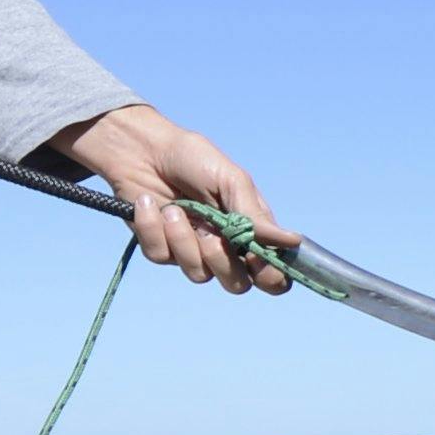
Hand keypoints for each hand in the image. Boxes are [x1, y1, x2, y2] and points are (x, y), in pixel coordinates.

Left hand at [53, 102, 294, 290]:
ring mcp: (191, 250)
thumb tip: (292, 241)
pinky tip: (148, 204)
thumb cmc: (192, 158)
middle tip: (211, 236)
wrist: (141, 149)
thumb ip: (255, 215)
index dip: (270, 275)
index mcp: (250, 230)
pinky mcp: (160, 248)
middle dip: (224, 264)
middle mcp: (224, 246)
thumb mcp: (230, 180)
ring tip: (173, 209)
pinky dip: (153, 229)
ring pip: (198, 275)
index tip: (255, 256)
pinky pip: (161, 257)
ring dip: (184, 240)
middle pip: (238, 285)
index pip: (272, 272)